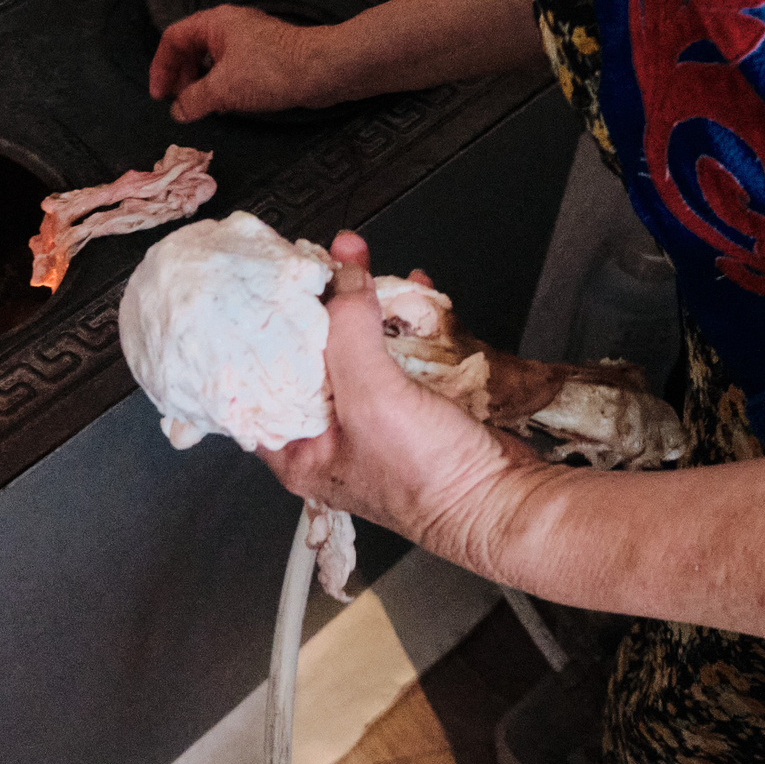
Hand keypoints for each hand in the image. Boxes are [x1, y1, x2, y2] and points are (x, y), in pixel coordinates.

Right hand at [148, 5, 336, 122]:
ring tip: (199, 105)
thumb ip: (193, 100)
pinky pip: (230, 68)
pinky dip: (220, 84)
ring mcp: (248, 39)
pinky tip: (224, 103)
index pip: (173, 38)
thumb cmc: (272, 70)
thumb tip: (178, 111)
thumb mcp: (222, 89)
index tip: (160, 94)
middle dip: (180, 76)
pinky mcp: (264, 55)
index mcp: (214, 23)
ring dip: (200, 82)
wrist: (321, 70)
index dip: (161, 67)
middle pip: (190, 48)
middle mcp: (229, 26)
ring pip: (211, 59)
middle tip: (178, 102)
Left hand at [258, 233, 537, 562]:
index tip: (265, 287)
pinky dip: (401, 319)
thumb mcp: (371, 399)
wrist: (504, 500)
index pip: (260, 381)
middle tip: (320, 262)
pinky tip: (407, 291)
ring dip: (362, 305)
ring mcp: (372, 418)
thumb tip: (342, 275)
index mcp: (298, 450)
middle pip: (310, 355)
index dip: (262, 332)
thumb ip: (347, 333)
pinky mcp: (411, 403)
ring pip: (355, 346)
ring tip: (360, 263)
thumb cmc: (429, 480)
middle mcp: (328, 435)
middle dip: (320, 306)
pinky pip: (396, 350)